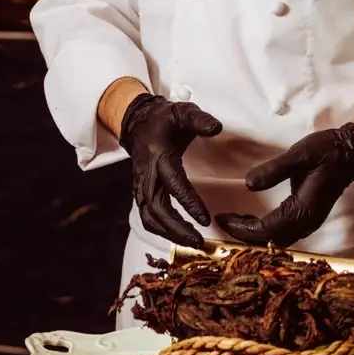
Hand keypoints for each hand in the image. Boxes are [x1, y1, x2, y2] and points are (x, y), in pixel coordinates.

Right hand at [121, 93, 222, 248]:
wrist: (136, 122)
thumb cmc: (164, 119)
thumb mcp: (183, 111)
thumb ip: (200, 120)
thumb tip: (216, 129)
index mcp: (158, 155)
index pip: (173, 184)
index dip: (188, 203)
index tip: (205, 219)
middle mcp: (146, 174)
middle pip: (157, 209)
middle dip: (177, 229)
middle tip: (199, 242)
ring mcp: (140, 185)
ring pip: (149, 217)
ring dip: (169, 233)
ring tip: (192, 242)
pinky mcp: (140, 192)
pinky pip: (147, 217)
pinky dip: (162, 230)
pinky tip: (179, 236)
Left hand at [217, 124, 353, 247]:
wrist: (352, 154)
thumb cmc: (327, 151)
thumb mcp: (299, 154)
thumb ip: (274, 170)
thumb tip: (248, 185)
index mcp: (304, 209)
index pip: (267, 229)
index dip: (242, 228)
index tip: (222, 218)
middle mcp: (307, 222)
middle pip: (270, 241)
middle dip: (244, 235)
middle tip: (223, 221)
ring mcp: (310, 222)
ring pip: (277, 240)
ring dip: (254, 234)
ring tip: (234, 220)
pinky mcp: (309, 218)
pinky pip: (283, 233)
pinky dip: (265, 231)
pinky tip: (252, 219)